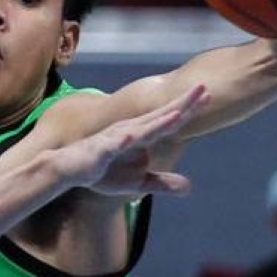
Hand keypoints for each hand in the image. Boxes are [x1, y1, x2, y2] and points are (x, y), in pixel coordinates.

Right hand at [53, 85, 208, 196]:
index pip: (168, 121)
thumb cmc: (103, 172)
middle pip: (160, 117)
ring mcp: (115, 139)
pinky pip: (111, 145)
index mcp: (140, 136)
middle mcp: (130, 131)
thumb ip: (162, 182)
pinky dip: (121, 141)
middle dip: (181, 105)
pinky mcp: (99, 151)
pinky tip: (131, 136)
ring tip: (177, 115)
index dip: (188, 109)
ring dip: (158, 122)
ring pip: (140, 129)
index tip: (208, 96)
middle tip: (204, 88)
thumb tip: (189, 188)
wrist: (69, 171)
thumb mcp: (137, 183)